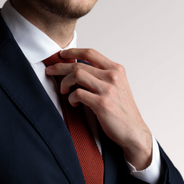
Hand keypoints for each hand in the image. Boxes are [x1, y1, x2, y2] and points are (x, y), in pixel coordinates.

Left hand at [45, 48, 151, 169]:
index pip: (90, 53)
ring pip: (76, 75)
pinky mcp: (102, 103)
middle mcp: (113, 76)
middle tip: (50, 71)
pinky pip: (78, 93)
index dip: (72, 51)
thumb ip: (101, 75)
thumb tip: (77, 68)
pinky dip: (71, 97)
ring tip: (64, 90)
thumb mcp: (116, 86)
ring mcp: (108, 89)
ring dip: (65, 82)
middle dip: (60, 67)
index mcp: (116, 70)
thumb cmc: (122, 110)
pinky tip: (73, 102)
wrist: (133, 131)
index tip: (61, 54)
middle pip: (79, 64)